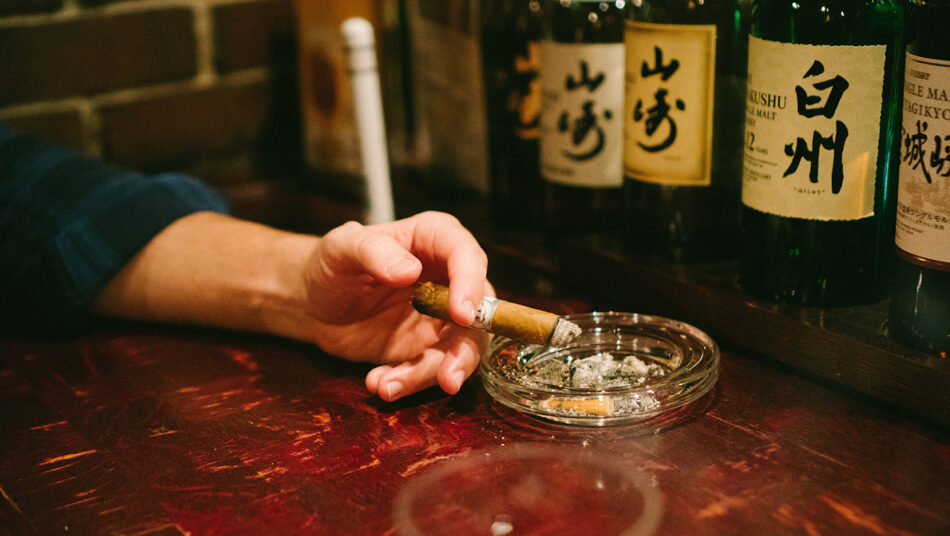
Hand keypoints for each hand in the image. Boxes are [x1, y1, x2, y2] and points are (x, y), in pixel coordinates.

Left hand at [301, 211, 491, 400]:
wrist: (314, 301)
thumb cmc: (333, 262)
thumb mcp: (342, 247)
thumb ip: (373, 251)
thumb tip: (409, 271)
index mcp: (435, 240)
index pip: (467, 257)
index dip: (470, 285)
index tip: (461, 314)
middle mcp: (448, 279)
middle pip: (479, 312)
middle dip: (466, 349)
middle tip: (448, 377)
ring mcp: (440, 317)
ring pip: (459, 350)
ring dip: (429, 374)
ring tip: (388, 385)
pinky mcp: (427, 348)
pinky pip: (430, 370)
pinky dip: (408, 382)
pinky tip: (379, 382)